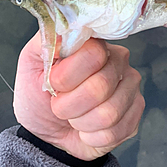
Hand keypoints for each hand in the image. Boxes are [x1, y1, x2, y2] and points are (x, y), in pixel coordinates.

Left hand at [13, 32, 144, 160]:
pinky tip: (88, 129)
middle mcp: (119, 62)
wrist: (47, 134)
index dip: (67, 76)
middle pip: (101, 86)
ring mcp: (131, 88)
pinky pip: (115, 131)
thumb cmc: (40, 97)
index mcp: (95, 44)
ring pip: (109, 113)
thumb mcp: (31, 64)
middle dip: (70, 105)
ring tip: (75, 118)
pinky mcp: (135, 114)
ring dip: (81, 123)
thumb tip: (64, 29)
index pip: (93, 54)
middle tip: (60, 105)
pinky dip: (92, 137)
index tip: (54, 83)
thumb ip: (46, 41)